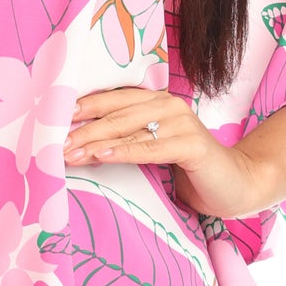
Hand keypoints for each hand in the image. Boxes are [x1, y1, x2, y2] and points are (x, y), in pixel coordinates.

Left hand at [63, 87, 269, 222]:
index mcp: (155, 101)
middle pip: (115, 114)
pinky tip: (102, 155)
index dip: (80, 108)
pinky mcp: (192, 144)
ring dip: (94, 140)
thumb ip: (124, 141)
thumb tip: (78, 145)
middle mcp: (168, 105)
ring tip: (68, 152)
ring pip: (129, 129)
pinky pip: (151, 147)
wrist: (235, 185)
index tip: (49, 119)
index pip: (111, 99)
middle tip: (51, 143)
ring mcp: (182, 122)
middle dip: (81, 129)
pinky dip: (125, 151)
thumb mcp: (150, 150)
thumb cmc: (188, 170)